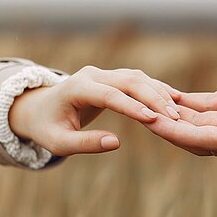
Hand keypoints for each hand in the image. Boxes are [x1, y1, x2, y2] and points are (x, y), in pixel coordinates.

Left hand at [9, 66, 180, 155]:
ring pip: (138, 78)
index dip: (133, 106)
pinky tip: (174, 100)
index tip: (153, 119)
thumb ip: (85, 143)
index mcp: (77, 87)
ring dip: (159, 93)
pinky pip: (138, 81)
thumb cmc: (47, 128)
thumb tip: (116, 142)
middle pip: (130, 81)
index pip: (110, 95)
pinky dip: (156, 89)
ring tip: (177, 112)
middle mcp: (93, 75)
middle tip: (174, 117)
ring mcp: (104, 73)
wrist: (40, 108)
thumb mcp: (59, 142)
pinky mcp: (113, 77)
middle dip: (153, 98)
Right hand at [146, 8, 216, 155]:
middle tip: (139, 107)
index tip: (159, 93)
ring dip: (167, 126)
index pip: (207, 105)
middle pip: (197, 123)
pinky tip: (153, 122)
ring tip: (138, 115)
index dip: (183, 101)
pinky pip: (203, 140)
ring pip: (195, 135)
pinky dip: (177, 133)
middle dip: (169, 116)